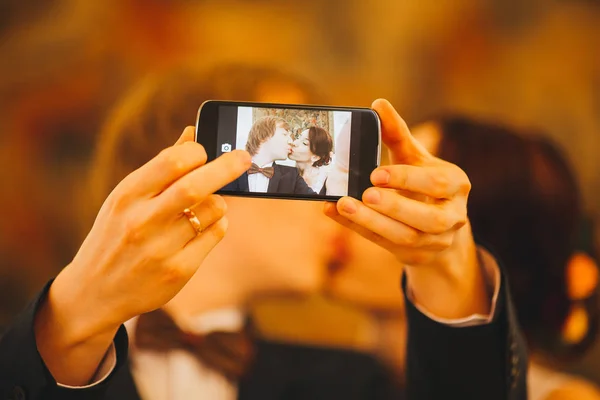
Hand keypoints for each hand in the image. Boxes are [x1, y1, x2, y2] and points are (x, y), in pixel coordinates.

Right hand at [35, 127, 250, 383]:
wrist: (95, 291)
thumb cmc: (116, 234)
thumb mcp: (126, 198)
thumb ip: (161, 168)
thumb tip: (193, 133)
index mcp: (127, 196)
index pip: (171, 161)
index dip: (196, 151)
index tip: (205, 151)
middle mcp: (142, 222)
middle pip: (195, 186)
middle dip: (227, 167)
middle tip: (244, 157)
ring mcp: (160, 250)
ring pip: (213, 209)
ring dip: (219, 201)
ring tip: (206, 205)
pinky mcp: (179, 271)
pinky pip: (216, 233)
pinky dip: (218, 222)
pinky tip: (205, 225)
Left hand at [325, 100, 487, 317]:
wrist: (438, 225)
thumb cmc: (424, 183)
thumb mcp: (415, 158)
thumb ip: (397, 134)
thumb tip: (378, 104)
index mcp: (457, 185)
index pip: (436, 184)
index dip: (406, 180)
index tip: (375, 173)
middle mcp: (453, 216)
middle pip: (428, 218)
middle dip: (394, 206)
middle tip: (364, 193)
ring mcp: (436, 241)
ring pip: (406, 237)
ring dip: (373, 222)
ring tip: (344, 206)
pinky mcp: (417, 255)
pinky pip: (387, 245)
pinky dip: (361, 229)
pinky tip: (337, 213)